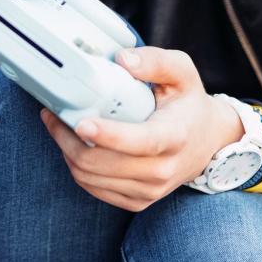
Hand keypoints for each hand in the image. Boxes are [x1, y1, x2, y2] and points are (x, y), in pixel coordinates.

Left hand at [41, 47, 242, 211]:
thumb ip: (156, 61)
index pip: (138, 142)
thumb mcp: (182, 72)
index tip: (81, 122)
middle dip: (69, 139)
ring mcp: (149, 190)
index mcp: (174, 137)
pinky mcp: (136, 201)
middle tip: (53, 114)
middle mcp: (162, 170)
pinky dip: (77, 167)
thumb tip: (123, 61)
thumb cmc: (189, 103)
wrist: (208, 141)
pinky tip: (74, 145)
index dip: (107, 135)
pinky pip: (94, 188)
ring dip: (67, 152)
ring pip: (91, 178)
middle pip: (102, 164)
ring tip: (58, 126)